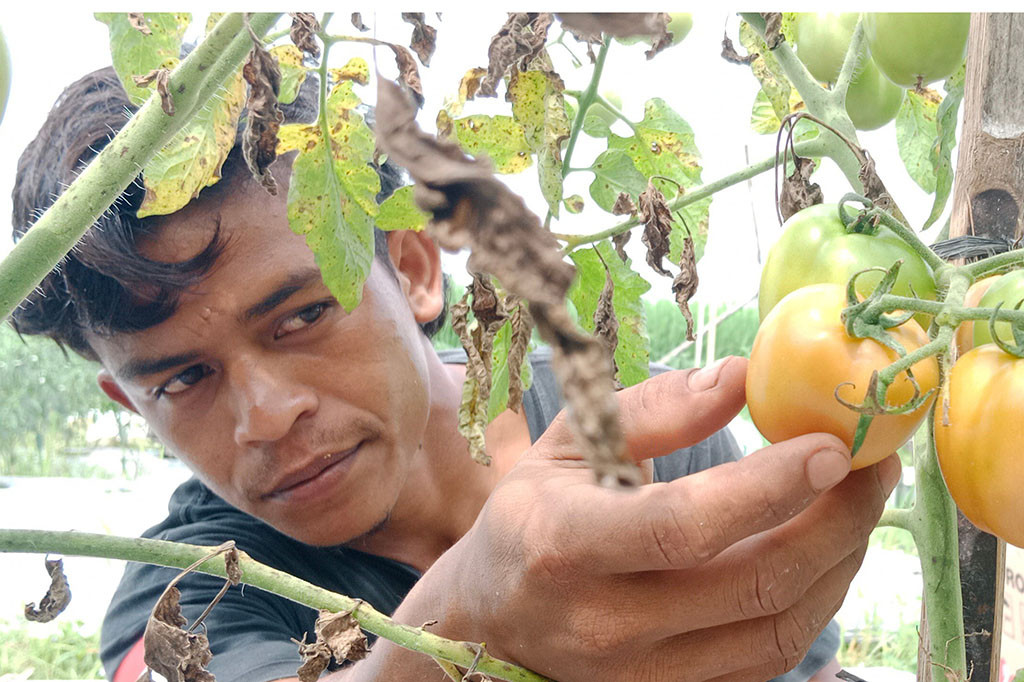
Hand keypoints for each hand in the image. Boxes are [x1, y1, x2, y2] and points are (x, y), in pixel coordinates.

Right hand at [427, 356, 898, 681]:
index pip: (684, 525)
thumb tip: (740, 377)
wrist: (492, 618)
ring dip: (837, 562)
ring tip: (857, 504)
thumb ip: (651, 411)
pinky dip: (812, 603)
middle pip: (752, 582)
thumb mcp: (568, 443)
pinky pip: (768, 660)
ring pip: (777, 630)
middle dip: (835, 520)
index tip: (831, 445)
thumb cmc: (532, 517)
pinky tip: (822, 554)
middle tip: (873, 464)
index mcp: (565, 544)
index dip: (768, 487)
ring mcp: (640, 675)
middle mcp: (603, 623)